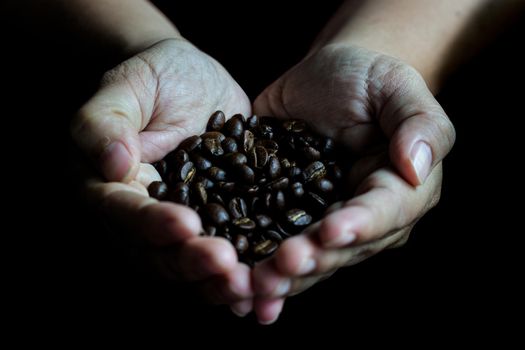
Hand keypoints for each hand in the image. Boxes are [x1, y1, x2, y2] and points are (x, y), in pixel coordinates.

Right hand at [71, 38, 252, 313]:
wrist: (192, 79)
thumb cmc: (154, 76)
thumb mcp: (126, 86)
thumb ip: (105, 121)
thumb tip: (111, 163)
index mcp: (110, 187)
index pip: (124, 213)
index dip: (152, 223)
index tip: (185, 223)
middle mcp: (141, 216)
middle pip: (158, 253)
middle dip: (191, 262)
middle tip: (225, 266)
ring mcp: (180, 223)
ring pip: (190, 264)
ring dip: (217, 281)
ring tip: (249, 285)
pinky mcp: (215, 222)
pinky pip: (224, 253)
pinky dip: (241, 273)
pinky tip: (264, 285)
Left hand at [251, 44, 454, 323]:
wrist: (328, 78)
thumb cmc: (369, 78)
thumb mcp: (398, 86)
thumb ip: (419, 123)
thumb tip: (417, 166)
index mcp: (400, 190)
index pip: (384, 213)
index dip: (359, 225)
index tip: (330, 231)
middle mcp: (364, 216)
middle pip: (342, 247)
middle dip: (312, 260)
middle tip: (282, 266)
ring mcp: (323, 220)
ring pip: (307, 258)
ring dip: (281, 277)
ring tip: (253, 286)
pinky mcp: (286, 215)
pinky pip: (272, 245)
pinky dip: (255, 269)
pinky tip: (237, 293)